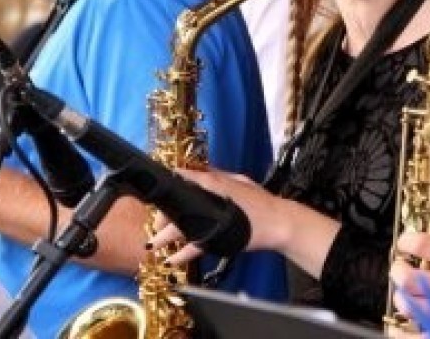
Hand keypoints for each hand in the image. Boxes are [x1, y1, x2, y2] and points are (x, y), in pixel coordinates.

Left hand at [149, 167, 339, 277]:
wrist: (278, 221)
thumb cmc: (260, 201)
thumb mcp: (240, 181)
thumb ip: (220, 175)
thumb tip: (202, 169)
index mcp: (214, 182)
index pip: (185, 179)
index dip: (170, 183)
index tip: (158, 190)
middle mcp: (209, 199)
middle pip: (178, 206)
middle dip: (163, 216)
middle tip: (156, 223)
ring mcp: (212, 219)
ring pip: (181, 228)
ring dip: (164, 238)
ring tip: (152, 245)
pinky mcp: (217, 238)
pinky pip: (194, 247)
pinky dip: (181, 254)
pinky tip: (171, 260)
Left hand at [388, 201, 429, 337]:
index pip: (425, 246)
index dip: (408, 240)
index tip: (407, 242)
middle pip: (411, 280)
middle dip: (399, 271)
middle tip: (402, 267)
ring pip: (414, 309)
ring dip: (405, 298)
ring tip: (409, 292)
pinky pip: (426, 336)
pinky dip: (412, 331)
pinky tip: (411, 322)